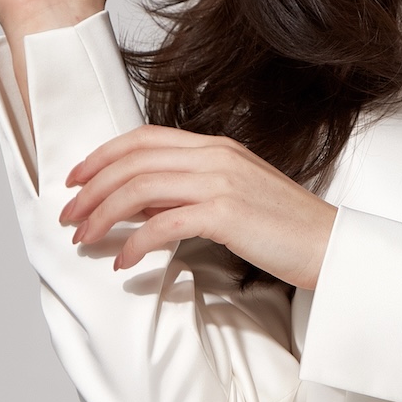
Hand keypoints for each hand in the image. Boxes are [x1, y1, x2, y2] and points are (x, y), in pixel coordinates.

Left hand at [60, 126, 338, 289]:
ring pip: (140, 188)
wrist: (332, 247)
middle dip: (91, 189)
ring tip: (85, 239)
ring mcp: (221, 182)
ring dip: (103, 214)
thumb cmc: (286, 229)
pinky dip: (134, 244)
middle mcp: (215, 156)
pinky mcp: (227, 214)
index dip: (101, 155)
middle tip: (68, 216)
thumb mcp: (234, 197)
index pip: (143, 138)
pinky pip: (163, 225)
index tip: (75, 179)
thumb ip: (188, 192)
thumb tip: (138, 206)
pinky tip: (123, 263)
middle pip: (133, 161)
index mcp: (216, 146)